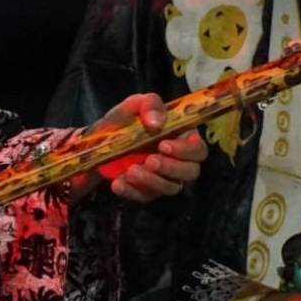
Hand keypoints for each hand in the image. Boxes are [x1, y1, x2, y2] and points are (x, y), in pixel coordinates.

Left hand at [70, 93, 206, 204]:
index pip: (198, 149)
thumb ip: (149, 105)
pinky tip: (118, 183)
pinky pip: (145, 196)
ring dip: (152, 181)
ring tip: (131, 171)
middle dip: (171, 168)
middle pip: (191, 172)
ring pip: (170, 187)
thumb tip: (156, 122)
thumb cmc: (128, 118)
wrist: (101, 138)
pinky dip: (131, 191)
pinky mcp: (147, 191)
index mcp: (182, 137)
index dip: (186, 150)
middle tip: (150, 160)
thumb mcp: (136, 104)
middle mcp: (179, 160)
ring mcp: (164, 178)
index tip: (163, 145)